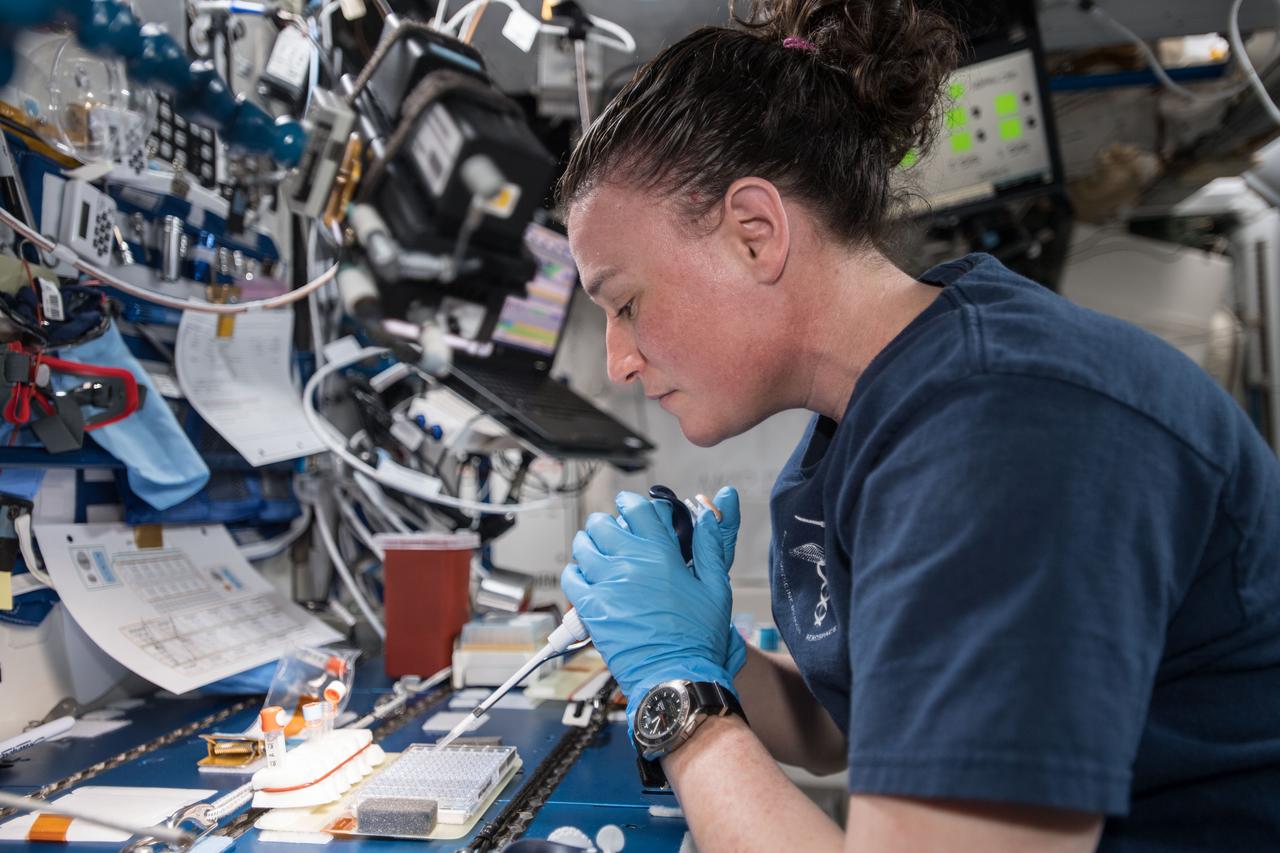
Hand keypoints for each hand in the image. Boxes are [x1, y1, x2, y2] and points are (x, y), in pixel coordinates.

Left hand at [562, 487, 741, 734]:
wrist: (677, 676)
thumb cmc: (698, 637)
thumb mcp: (715, 585)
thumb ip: (710, 543)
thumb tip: (713, 508)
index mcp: (661, 553)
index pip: (636, 507)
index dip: (632, 504)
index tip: (632, 509)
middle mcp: (630, 563)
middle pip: (602, 523)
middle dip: (609, 525)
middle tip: (617, 538)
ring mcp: (607, 585)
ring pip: (583, 545)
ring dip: (590, 546)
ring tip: (601, 557)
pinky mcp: (591, 608)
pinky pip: (571, 577)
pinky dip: (577, 575)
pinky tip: (590, 582)